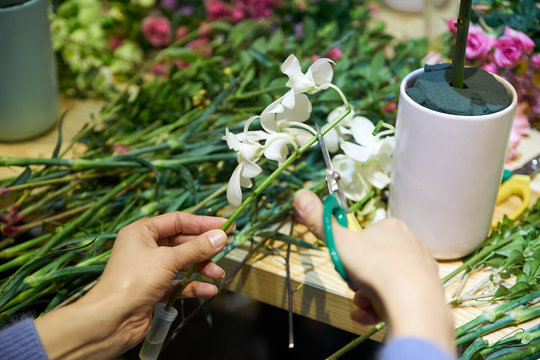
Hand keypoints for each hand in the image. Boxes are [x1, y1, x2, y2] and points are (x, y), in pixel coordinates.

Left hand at [35, 212, 231, 359]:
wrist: (111, 320)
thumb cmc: (135, 280)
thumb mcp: (169, 259)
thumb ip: (197, 248)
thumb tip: (221, 236)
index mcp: (142, 232)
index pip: (178, 220)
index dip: (203, 223)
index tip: (226, 225)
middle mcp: (145, 248)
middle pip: (182, 242)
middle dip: (204, 248)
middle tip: (225, 249)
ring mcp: (149, 270)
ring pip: (182, 263)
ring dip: (201, 268)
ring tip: (217, 274)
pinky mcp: (154, 290)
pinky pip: (178, 283)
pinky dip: (193, 286)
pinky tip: (208, 290)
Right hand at [294, 190, 454, 354]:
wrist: (412, 301)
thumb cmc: (375, 266)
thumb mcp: (340, 242)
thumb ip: (320, 222)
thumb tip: (301, 195)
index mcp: (391, 227)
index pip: (366, 235)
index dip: (351, 252)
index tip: (345, 263)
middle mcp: (411, 243)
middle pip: (374, 261)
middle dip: (359, 278)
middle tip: (354, 286)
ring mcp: (422, 268)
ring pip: (385, 281)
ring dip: (368, 295)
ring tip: (364, 304)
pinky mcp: (429, 292)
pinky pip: (399, 298)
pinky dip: (383, 307)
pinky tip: (373, 314)